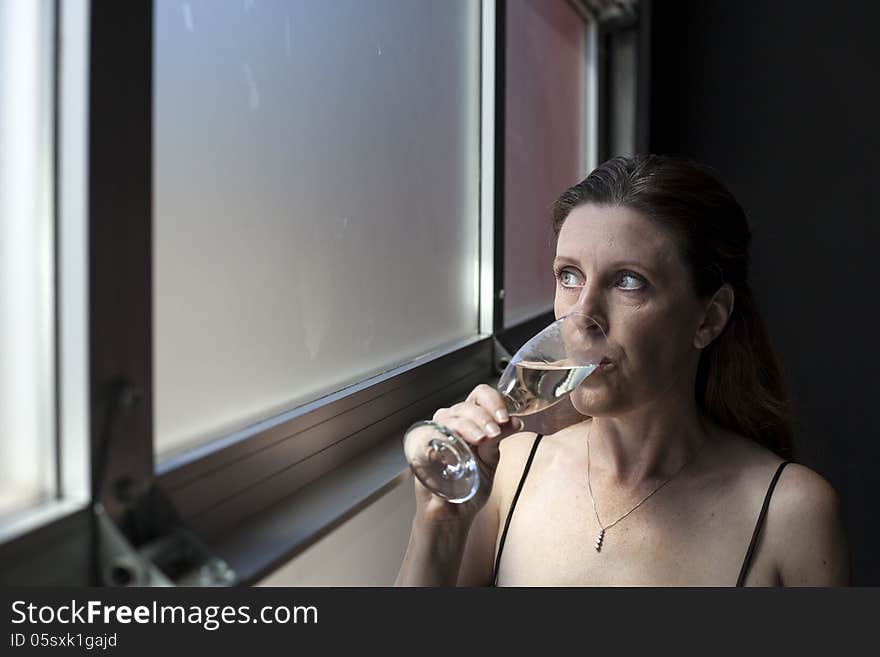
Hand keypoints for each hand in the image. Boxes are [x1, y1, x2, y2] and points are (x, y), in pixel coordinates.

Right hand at [414, 384, 523, 523]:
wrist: (452, 517)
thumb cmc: (468, 487)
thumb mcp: (490, 461)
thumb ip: (498, 441)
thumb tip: (515, 423)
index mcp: (468, 422)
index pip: (479, 396)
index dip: (493, 401)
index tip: (505, 419)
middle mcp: (450, 424)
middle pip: (464, 405)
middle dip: (483, 416)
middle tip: (494, 433)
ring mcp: (434, 438)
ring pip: (448, 417)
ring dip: (468, 425)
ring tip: (483, 438)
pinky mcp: (420, 453)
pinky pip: (428, 437)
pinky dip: (442, 437)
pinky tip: (455, 445)